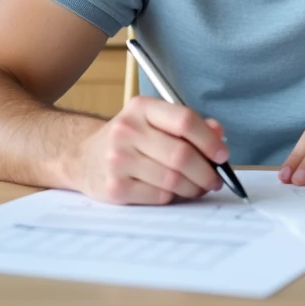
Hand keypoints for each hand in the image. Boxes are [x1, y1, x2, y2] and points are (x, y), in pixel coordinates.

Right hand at [69, 95, 229, 204]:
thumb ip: (187, 125)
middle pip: (181, 155)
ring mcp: (118, 160)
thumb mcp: (154, 121)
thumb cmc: (128, 139)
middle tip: (215, 179)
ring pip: (172, 179)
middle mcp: (127, 130)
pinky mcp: (115, 188)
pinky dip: (174, 197)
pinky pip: (159, 196)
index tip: (222, 155)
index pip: (184, 120)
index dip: (209, 140)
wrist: (82, 157)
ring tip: (198, 187)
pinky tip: (175, 193)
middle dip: (206, 171)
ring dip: (193, 188)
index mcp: (142, 108)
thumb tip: (218, 133)